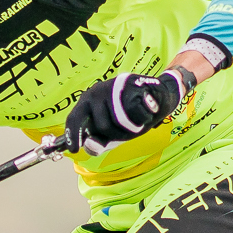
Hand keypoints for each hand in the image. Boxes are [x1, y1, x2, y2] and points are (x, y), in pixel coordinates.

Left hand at [64, 70, 190, 155]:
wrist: (159, 96)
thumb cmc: (130, 117)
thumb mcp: (111, 134)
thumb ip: (98, 143)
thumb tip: (88, 146)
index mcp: (86, 102)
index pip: (74, 118)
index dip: (73, 136)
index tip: (73, 149)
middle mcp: (96, 91)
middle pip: (102, 126)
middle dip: (117, 135)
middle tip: (127, 132)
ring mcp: (113, 85)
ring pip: (119, 121)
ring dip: (131, 128)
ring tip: (136, 119)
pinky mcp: (132, 83)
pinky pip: (137, 113)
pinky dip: (144, 118)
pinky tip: (145, 111)